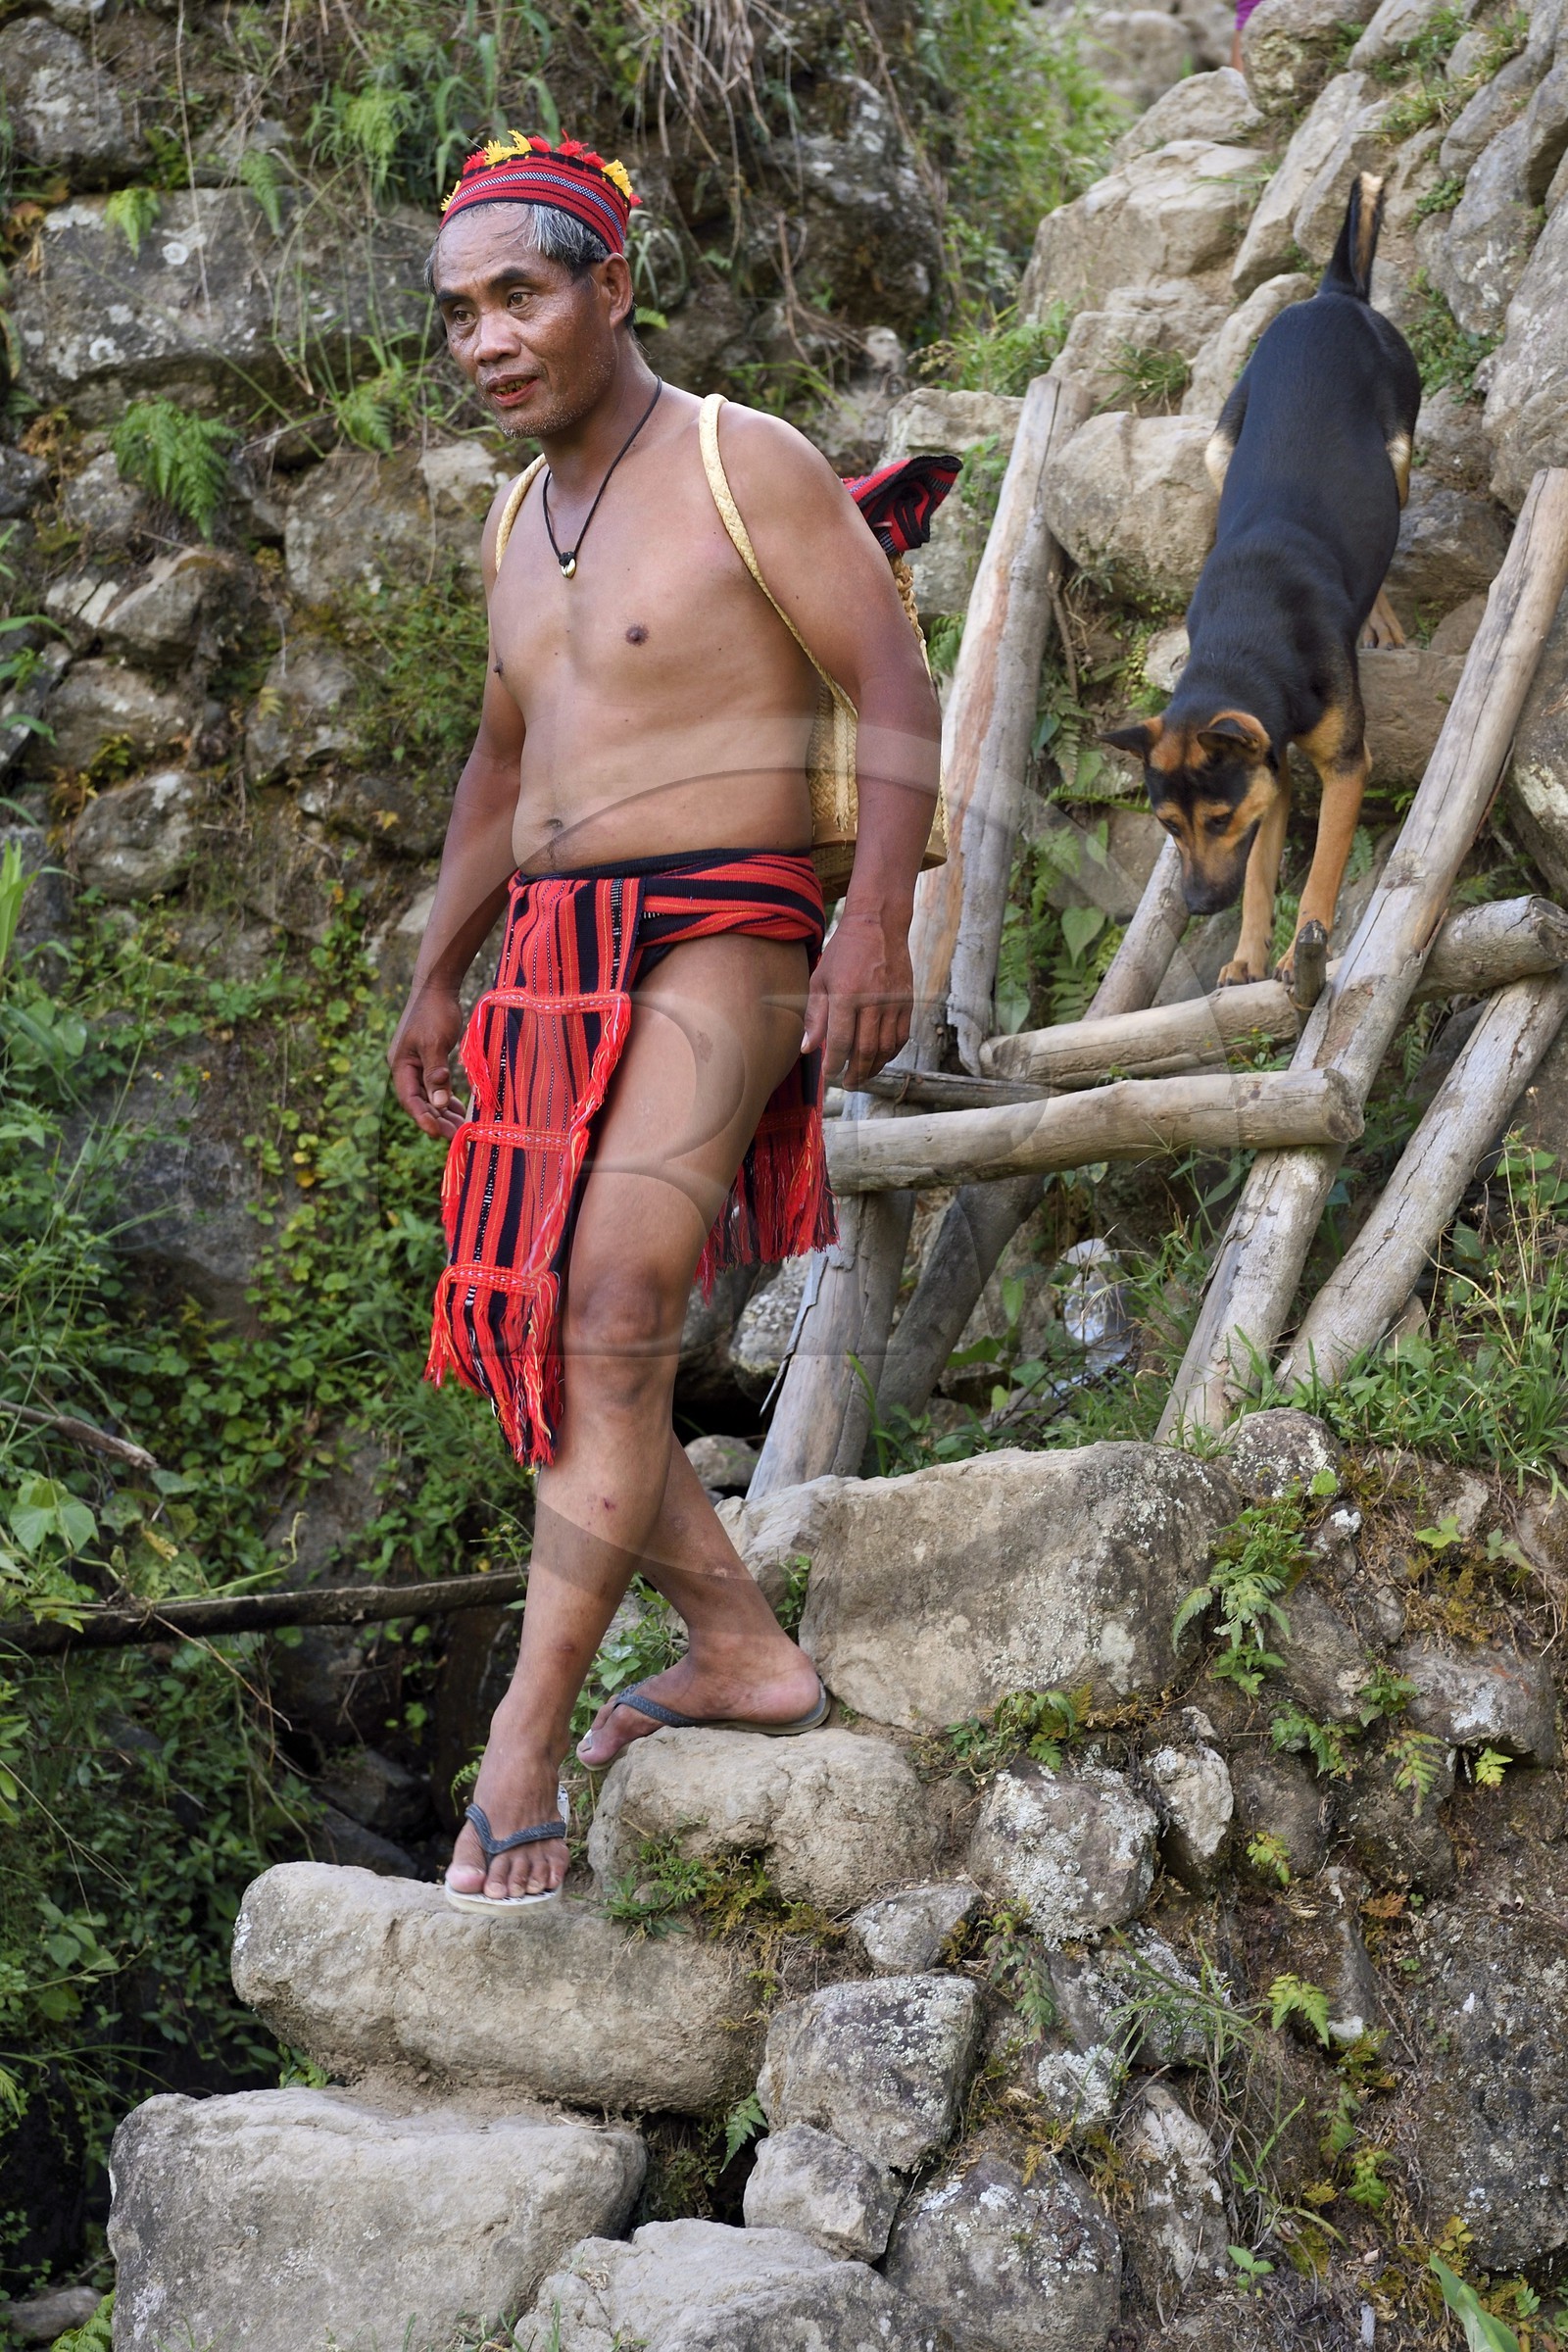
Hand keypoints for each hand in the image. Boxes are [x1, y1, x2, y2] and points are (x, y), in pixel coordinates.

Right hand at [388, 983, 465, 1139]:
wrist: (437, 986)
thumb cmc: (434, 1012)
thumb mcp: (435, 1043)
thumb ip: (435, 1074)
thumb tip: (438, 1104)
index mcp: (400, 1065)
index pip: (409, 1099)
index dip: (423, 1118)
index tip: (440, 1134)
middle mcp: (406, 1068)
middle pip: (420, 1101)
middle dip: (437, 1119)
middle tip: (458, 1136)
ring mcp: (417, 1064)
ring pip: (429, 1095)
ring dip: (443, 1112)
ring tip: (461, 1128)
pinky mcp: (430, 1059)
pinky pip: (436, 1085)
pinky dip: (446, 1097)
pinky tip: (458, 1109)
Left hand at [802, 905, 913, 1089]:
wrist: (879, 925)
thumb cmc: (844, 952)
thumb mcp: (821, 979)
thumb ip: (815, 1015)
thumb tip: (807, 1048)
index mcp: (847, 995)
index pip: (840, 1041)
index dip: (834, 1064)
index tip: (829, 1075)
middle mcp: (873, 1001)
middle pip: (865, 1050)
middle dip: (855, 1073)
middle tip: (847, 1084)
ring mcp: (893, 1002)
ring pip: (886, 1047)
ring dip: (874, 1067)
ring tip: (862, 1076)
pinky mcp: (907, 1001)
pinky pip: (901, 1036)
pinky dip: (890, 1052)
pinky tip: (880, 1059)